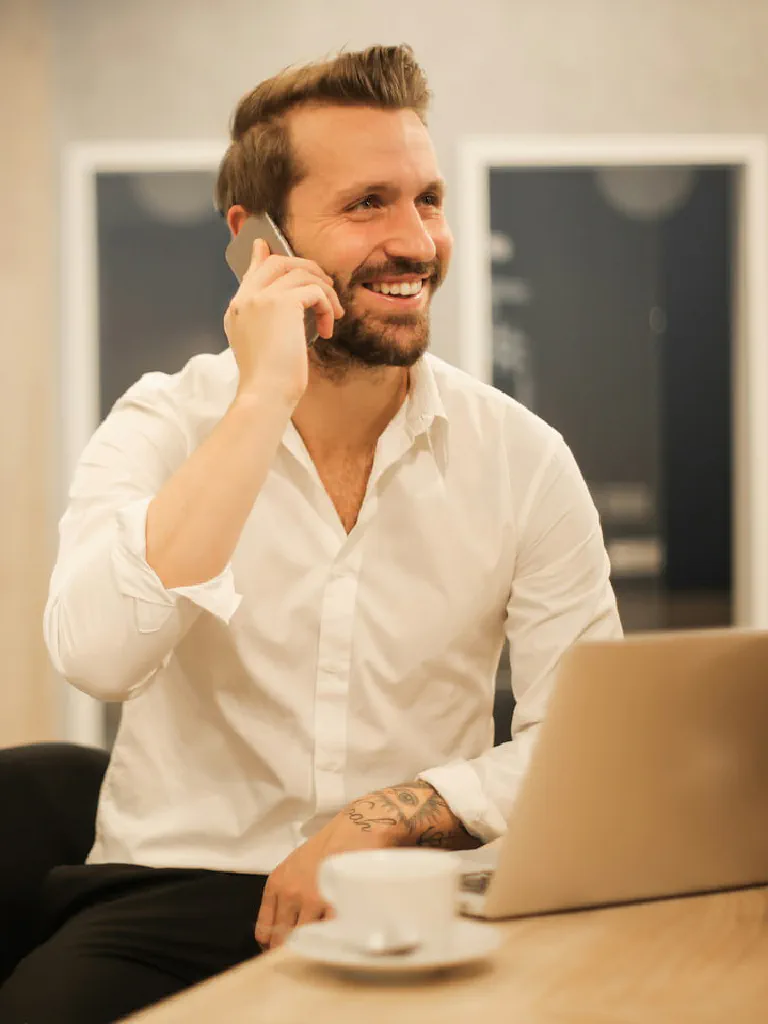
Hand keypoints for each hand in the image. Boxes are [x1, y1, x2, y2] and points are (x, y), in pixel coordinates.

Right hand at [224, 238, 343, 406]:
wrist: (265, 394)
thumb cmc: (269, 381)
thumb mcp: (264, 347)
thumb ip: (270, 322)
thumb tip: (291, 307)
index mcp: (237, 310)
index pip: (252, 272)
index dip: (263, 257)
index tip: (265, 246)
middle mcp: (245, 299)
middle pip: (277, 262)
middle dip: (306, 268)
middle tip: (325, 284)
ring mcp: (261, 297)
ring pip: (301, 272)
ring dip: (324, 291)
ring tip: (332, 314)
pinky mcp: (282, 302)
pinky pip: (314, 290)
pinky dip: (326, 304)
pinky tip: (328, 327)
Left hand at [254, 781, 479, 950]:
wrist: (359, 826)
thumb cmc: (330, 845)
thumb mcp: (296, 865)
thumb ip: (287, 894)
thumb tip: (281, 933)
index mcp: (277, 883)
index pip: (265, 931)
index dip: (274, 947)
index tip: (284, 951)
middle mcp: (291, 892)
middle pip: (284, 940)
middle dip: (294, 949)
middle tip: (308, 952)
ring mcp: (313, 898)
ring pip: (307, 939)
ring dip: (316, 944)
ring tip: (327, 944)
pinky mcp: (336, 900)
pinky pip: (330, 934)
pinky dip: (334, 940)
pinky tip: (340, 938)